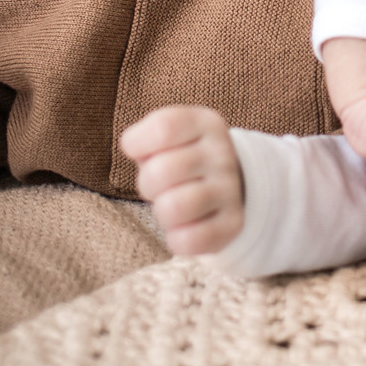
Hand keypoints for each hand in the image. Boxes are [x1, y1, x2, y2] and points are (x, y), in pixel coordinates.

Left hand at [119, 105, 244, 255]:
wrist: (232, 184)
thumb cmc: (185, 158)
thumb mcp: (172, 135)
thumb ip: (148, 136)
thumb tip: (132, 146)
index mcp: (206, 123)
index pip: (162, 127)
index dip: (137, 142)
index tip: (139, 150)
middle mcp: (222, 153)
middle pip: (159, 171)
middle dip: (146, 184)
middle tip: (159, 185)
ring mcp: (230, 189)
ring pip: (172, 208)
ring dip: (161, 212)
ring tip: (172, 205)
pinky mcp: (233, 224)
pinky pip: (187, 241)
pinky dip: (176, 239)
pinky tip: (184, 227)